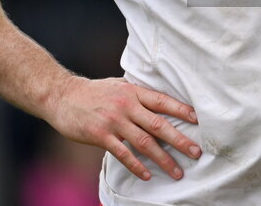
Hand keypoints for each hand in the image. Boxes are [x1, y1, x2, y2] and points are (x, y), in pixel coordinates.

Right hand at [50, 76, 200, 180]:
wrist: (62, 95)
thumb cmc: (93, 92)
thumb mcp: (118, 85)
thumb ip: (137, 93)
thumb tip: (158, 100)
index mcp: (133, 91)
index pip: (162, 101)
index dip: (181, 110)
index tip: (198, 120)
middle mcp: (127, 105)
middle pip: (158, 124)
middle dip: (180, 139)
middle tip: (196, 151)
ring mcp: (114, 121)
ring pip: (144, 142)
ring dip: (163, 158)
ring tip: (177, 171)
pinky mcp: (101, 135)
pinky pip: (123, 154)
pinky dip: (136, 166)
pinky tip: (147, 175)